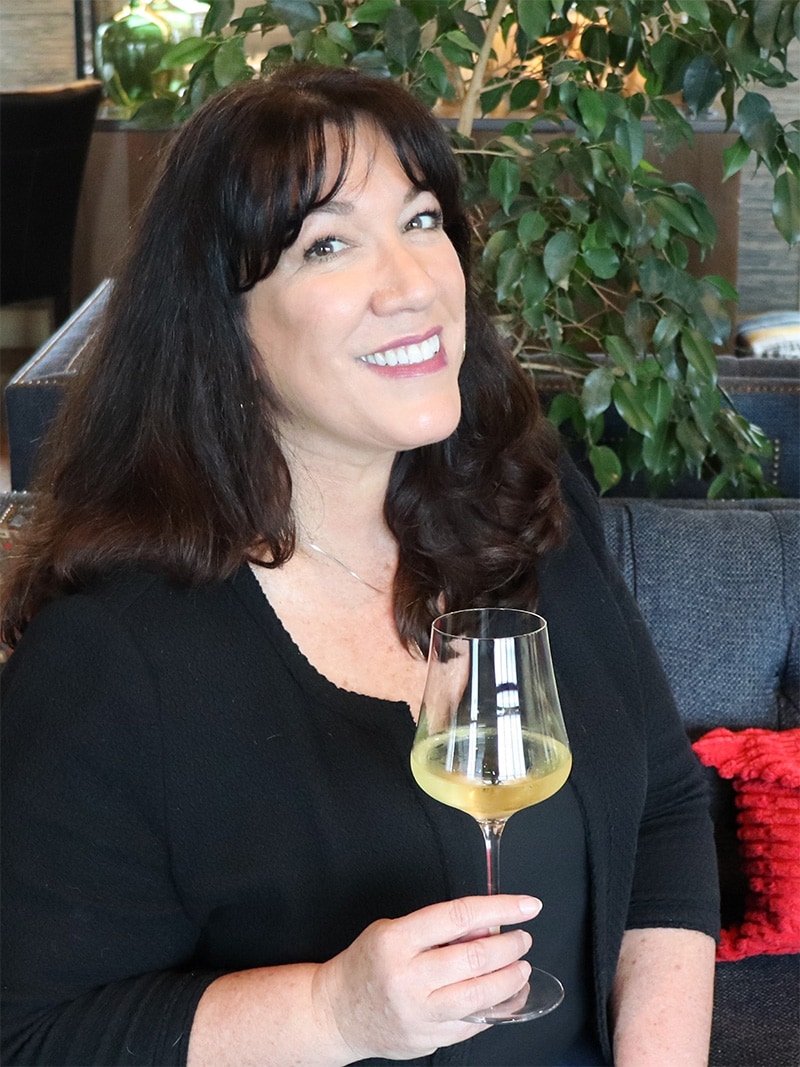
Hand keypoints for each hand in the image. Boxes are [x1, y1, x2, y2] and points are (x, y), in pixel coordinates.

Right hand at [312, 894, 540, 1061]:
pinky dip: (497, 1009)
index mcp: (397, 940)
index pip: (459, 916)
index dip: (500, 908)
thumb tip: (486, 925)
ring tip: (521, 967)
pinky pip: (472, 1024)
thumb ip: (438, 928)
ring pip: (480, 996)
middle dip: (510, 946)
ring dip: (510, 980)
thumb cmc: (368, 963)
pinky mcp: (427, 1040)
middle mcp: (408, 977)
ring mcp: (419, 1013)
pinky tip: (507, 996)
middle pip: (475, 958)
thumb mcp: (393, 929)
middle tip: (523, 939)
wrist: (336, 1012)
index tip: (526, 905)